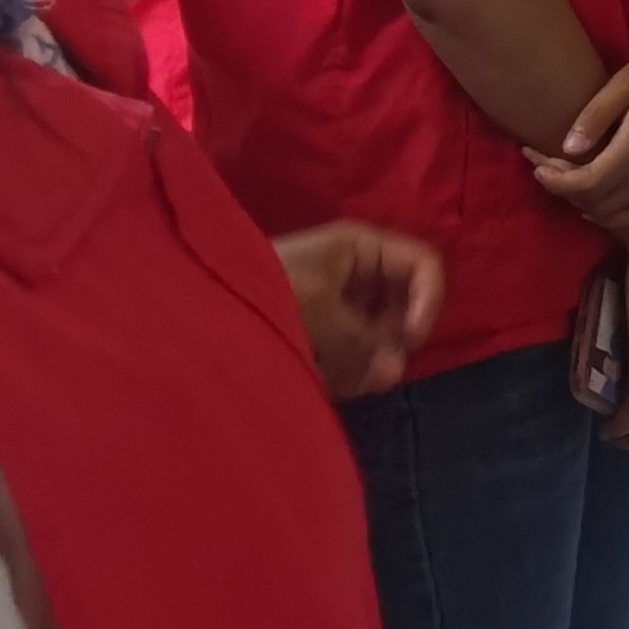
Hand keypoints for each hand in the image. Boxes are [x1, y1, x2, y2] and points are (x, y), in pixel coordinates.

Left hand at [273, 223, 446, 401]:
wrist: (202, 306)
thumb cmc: (269, 292)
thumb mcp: (322, 312)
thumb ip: (365, 343)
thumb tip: (395, 372)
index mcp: (363, 247)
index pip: (424, 265)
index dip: (426, 302)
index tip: (407, 342)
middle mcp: (357, 271)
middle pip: (403, 304)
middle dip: (392, 341)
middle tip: (372, 372)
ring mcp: (337, 301)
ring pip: (378, 334)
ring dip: (367, 360)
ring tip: (339, 380)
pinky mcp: (319, 330)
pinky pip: (350, 351)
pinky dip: (344, 370)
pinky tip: (323, 380)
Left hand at [530, 39, 628, 234]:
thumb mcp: (625, 81)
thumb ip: (596, 116)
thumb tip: (567, 148)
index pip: (589, 182)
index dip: (557, 181)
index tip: (536, 168)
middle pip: (599, 199)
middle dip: (565, 190)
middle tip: (543, 170)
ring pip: (617, 207)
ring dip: (586, 200)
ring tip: (564, 180)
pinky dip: (612, 210)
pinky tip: (596, 200)